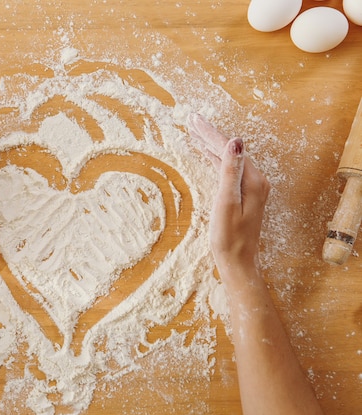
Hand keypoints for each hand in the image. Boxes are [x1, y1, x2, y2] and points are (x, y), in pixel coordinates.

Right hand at [187, 113, 269, 271]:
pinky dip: (216, 159)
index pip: (228, 148)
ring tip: (194, 132)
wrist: (238, 262)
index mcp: (253, 180)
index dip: (209, 133)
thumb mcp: (227, 203)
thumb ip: (230, 171)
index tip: (192, 119)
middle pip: (229, 149)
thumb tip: (235, 141)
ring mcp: (251, 187)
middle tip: (190, 119)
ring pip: (228, 158)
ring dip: (211, 144)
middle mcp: (256, 179)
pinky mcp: (245, 194)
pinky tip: (207, 154)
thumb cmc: (229, 238)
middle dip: (209, 134)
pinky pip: (228, 169)